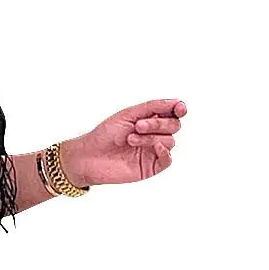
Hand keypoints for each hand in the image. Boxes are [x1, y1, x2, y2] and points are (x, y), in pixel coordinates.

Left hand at [59, 98, 185, 187]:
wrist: (89, 156)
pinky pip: (168, 160)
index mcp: (150, 119)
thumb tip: (177, 102)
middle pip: (174, 125)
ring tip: (130, 139)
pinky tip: (154, 148)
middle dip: (158, 123)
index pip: (172, 113)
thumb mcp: (128, 114)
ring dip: (151, 138)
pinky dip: (164, 152)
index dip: (179, 109)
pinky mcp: (151, 167)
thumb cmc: (105, 134)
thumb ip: (153, 107)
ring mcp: (154, 151)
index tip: (179, 108)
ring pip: (170, 141)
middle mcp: (155, 135)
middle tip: (138, 126)